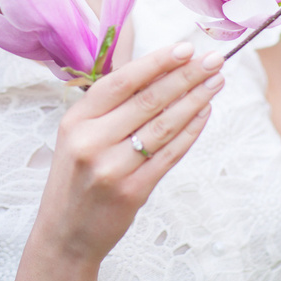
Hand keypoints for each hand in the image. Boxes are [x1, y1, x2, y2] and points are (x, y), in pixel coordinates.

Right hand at [21, 42, 223, 274]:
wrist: (65, 232)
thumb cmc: (75, 176)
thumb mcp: (76, 134)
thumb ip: (108, 104)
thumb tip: (153, 68)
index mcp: (76, 119)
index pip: (122, 81)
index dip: (157, 62)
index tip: (185, 48)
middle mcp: (92, 141)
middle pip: (148, 100)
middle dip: (186, 76)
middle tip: (213, 59)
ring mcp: (112, 167)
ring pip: (164, 125)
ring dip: (195, 100)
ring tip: (215, 82)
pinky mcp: (133, 191)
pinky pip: (169, 155)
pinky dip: (190, 132)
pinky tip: (204, 113)